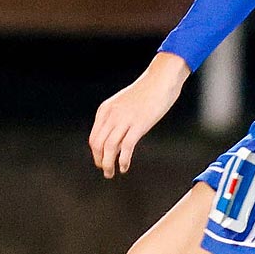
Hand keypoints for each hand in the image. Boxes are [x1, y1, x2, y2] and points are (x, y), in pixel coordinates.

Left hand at [89, 52, 190, 177]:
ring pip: (109, 148)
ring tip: (112, 173)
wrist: (160, 80)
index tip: (100, 162)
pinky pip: (126, 147)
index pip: (94, 137)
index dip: (95, 153)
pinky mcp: (139, 125)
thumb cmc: (146, 92)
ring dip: (108, 164)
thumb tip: (114, 138)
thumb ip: (116, 118)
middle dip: (100, 161)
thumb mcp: (123, 104)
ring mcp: (125, 120)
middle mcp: (112, 115)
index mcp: (105, 110)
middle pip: (98, 144)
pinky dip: (123, 160)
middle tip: (106, 170)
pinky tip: (124, 167)